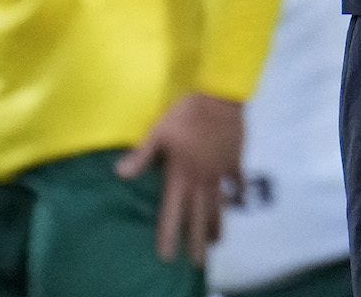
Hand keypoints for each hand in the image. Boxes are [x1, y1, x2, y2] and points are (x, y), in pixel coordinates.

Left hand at [115, 92, 243, 264]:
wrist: (220, 98)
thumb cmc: (186, 115)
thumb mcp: (158, 132)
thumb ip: (141, 155)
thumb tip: (119, 174)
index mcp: (182, 176)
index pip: (173, 212)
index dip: (169, 234)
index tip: (167, 255)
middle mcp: (202, 180)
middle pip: (200, 216)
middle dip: (197, 241)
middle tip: (198, 261)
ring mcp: (221, 172)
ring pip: (220, 205)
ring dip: (218, 224)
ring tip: (217, 241)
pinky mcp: (234, 161)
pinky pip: (238, 182)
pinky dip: (239, 193)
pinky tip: (241, 201)